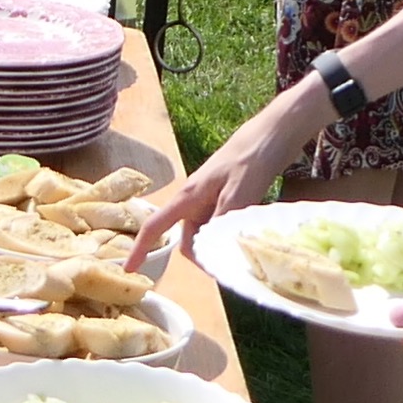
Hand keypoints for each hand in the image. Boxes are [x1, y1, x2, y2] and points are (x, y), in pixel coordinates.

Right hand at [126, 86, 318, 269]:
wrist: (274, 133)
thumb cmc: (252, 157)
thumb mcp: (238, 193)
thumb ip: (221, 222)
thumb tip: (209, 252)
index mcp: (189, 196)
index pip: (155, 225)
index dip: (140, 248)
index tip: (129, 269)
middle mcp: (195, 199)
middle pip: (187, 238)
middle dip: (201, 255)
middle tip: (228, 265)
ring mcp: (210, 198)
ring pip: (205, 233)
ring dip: (218, 245)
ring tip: (243, 247)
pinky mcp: (226, 197)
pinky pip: (219, 225)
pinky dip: (228, 235)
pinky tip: (247, 235)